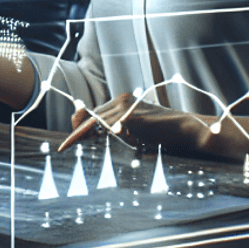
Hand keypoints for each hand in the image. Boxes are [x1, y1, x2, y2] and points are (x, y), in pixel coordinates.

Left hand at [59, 92, 207, 154]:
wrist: (185, 128)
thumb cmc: (161, 133)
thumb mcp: (136, 131)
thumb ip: (118, 130)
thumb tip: (97, 134)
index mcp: (121, 102)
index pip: (95, 115)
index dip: (80, 127)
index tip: (67, 142)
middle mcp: (121, 100)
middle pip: (91, 117)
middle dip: (77, 132)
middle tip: (63, 146)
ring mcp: (126, 107)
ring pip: (97, 122)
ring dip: (84, 135)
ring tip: (69, 145)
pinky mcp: (132, 116)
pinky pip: (111, 127)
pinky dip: (101, 135)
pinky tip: (93, 143)